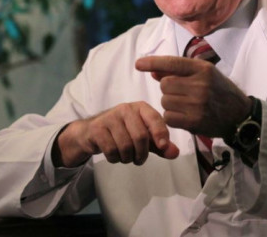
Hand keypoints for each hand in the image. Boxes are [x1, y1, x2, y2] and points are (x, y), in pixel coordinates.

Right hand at [52, 101, 179, 167]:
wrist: (91, 133)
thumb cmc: (122, 133)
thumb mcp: (144, 138)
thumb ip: (160, 145)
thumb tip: (174, 153)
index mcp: (140, 108)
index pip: (154, 118)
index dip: (161, 133)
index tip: (163, 146)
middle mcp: (125, 109)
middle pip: (141, 136)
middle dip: (142, 154)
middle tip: (139, 159)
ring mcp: (110, 117)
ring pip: (126, 146)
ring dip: (127, 158)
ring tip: (125, 156)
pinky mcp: (97, 128)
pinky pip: (111, 150)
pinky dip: (114, 158)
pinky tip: (113, 155)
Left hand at [135, 55, 251, 139]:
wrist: (239, 114)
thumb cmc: (218, 90)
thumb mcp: (203, 74)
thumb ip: (178, 71)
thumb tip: (152, 71)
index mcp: (202, 69)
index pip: (172, 63)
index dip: (153, 62)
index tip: (138, 63)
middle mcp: (200, 84)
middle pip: (165, 84)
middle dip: (168, 89)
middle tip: (183, 93)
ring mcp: (197, 104)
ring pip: (165, 101)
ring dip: (170, 104)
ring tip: (187, 104)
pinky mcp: (194, 122)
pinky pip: (168, 117)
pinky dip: (172, 117)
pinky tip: (185, 116)